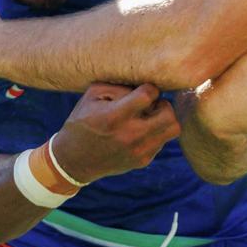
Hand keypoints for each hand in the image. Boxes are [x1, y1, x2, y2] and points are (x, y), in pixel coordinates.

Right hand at [51, 82, 180, 182]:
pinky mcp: (143, 161)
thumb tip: (143, 84)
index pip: (148, 95)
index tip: (143, 90)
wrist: (73, 161)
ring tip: (150, 117)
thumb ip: (119, 86)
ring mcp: (139, 150)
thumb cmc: (83, 122)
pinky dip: (157, 133)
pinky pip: (163, 141)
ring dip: (165, 119)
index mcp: (115, 116)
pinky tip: (142, 131)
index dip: (149, 88)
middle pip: (169, 113)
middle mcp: (130, 135)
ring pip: (173, 129)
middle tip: (151, 104)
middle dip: (163, 103)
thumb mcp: (92, 96)